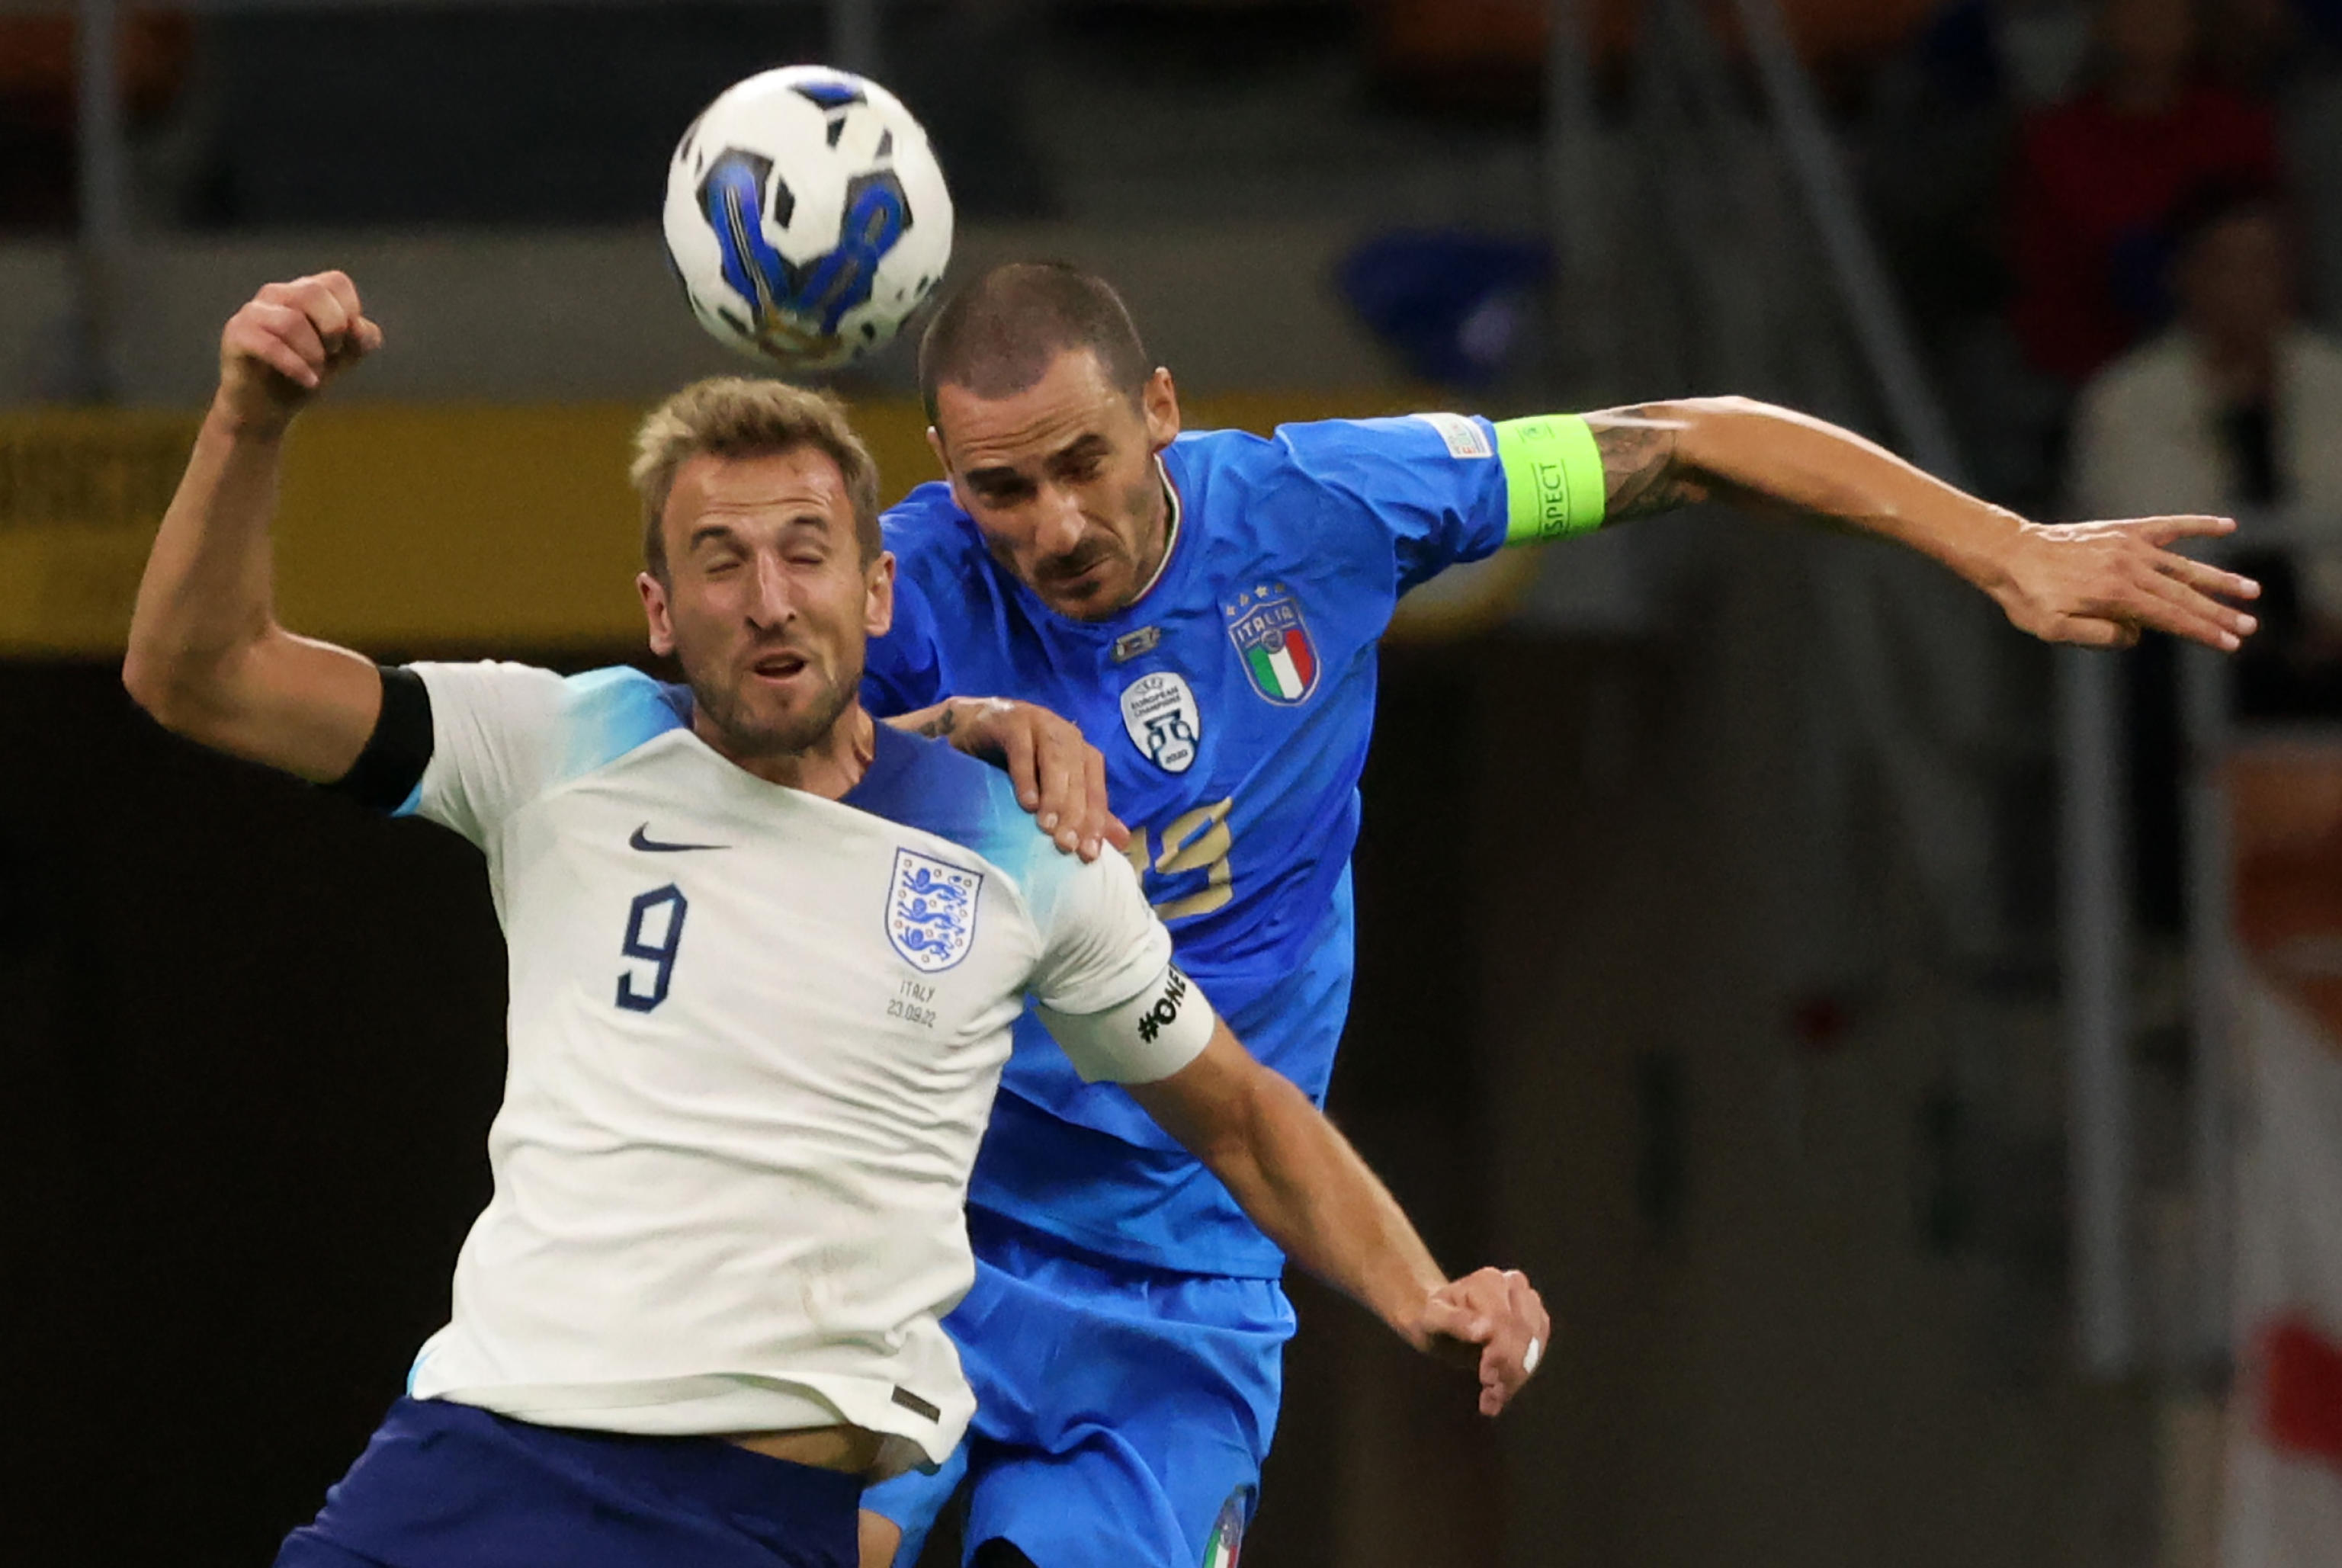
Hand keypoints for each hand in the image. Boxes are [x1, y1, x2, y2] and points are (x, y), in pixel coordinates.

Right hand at [216, 271, 382, 434]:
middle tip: (331, 354)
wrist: (267, 407)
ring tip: (316, 373)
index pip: (337, 282)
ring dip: (314, 354)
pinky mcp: (236, 334)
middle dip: (333, 329)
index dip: (351, 313)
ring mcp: (253, 311)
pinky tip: (308, 382)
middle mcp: (277, 294)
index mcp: (305, 291)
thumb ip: (362, 339)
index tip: (346, 342)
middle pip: (313, 292)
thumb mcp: (346, 357)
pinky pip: (270, 345)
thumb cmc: (307, 373)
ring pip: (291, 321)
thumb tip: (358, 327)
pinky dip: (296, 367)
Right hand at [934, 697, 1130, 860]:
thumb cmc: (1009, 763)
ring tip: (1047, 827)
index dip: (1095, 820)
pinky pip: (1022, 748)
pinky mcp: (1010, 719)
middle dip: (1075, 812)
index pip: (1096, 787)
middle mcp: (1065, 734)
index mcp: (1080, 751)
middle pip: (1078, 774)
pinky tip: (1025, 802)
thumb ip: (1083, 811)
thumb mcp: (1047, 789)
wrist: (965, 729)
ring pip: (1056, 759)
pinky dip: (1026, 775)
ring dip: (1054, 794)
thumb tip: (1123, 840)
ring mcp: (1038, 722)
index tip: (1088, 855)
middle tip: (1066, 846)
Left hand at [1414, 1266, 1549, 1416]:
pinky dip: (1519, 1377)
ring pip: (1533, 1346)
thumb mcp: (1432, 1318)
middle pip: (1523, 1335)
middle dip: (1509, 1370)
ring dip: (1514, 1378)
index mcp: (1489, 1281)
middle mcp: (1515, 1287)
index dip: (1500, 1353)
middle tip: (1491, 1395)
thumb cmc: (1433, 1315)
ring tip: (1493, 1398)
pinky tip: (1499, 1394)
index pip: (1505, 1322)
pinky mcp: (1536, 1324)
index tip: (1487, 1379)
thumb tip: (1483, 1331)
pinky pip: (1535, 1353)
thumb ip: (1455, 1321)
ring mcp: (1529, 1305)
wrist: (1442, 1317)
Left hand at [1992, 516, 2259, 650]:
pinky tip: (2227, 526)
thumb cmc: (2027, 597)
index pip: (2170, 618)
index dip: (2203, 631)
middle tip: (2250, 627)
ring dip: (2218, 579)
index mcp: (2114, 596)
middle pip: (2184, 595)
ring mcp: (2129, 546)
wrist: (2010, 553)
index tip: (2230, 643)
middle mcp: (2128, 568)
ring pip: (2183, 565)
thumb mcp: (2052, 629)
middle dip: (2219, 613)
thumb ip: (2097, 636)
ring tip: (2250, 589)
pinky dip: (2197, 525)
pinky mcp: (2124, 530)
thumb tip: (2137, 634)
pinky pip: (2168, 527)